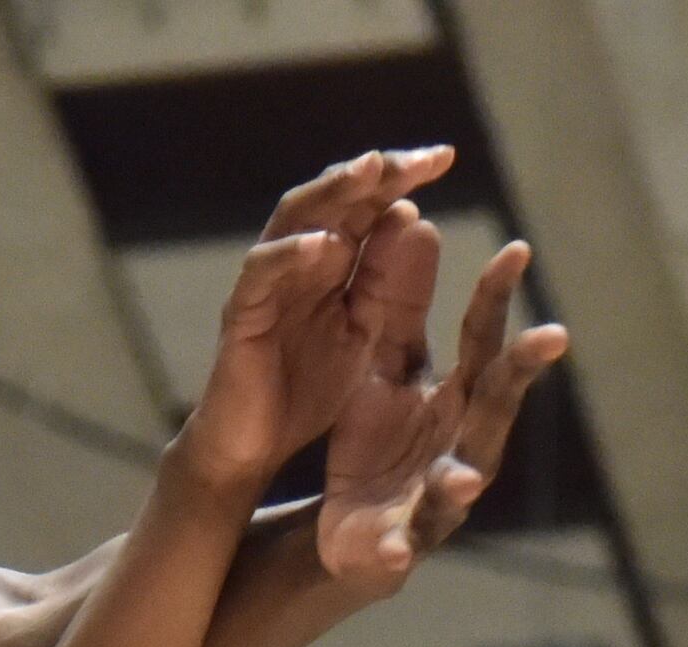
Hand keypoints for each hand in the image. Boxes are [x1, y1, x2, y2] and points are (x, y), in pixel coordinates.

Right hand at [173, 148, 454, 489]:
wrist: (254, 447)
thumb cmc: (303, 388)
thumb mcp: (360, 330)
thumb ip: (381, 280)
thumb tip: (409, 216)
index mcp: (329, 264)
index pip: (365, 206)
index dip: (400, 179)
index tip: (444, 157)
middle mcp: (296, 261)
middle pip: (334, 200)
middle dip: (376, 175)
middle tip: (420, 158)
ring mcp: (266, 283)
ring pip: (294, 220)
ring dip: (333, 193)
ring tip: (371, 171)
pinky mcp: (242, 315)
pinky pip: (262, 274)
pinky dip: (291, 256)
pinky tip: (325, 245)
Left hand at [320, 234, 569, 589]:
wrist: (352, 529)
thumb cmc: (381, 443)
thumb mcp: (387, 367)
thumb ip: (402, 309)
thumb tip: (417, 221)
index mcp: (461, 399)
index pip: (485, 341)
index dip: (499, 299)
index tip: (516, 250)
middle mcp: (465, 445)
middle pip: (496, 405)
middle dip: (520, 373)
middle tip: (552, 336)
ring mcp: (439, 499)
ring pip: (460, 483)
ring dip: (462, 480)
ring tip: (462, 478)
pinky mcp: (403, 543)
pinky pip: (402, 547)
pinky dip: (398, 548)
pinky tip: (394, 551)